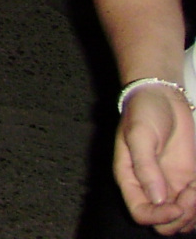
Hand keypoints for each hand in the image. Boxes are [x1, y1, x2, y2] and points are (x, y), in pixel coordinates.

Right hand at [116, 84, 195, 232]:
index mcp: (130, 179)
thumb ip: (146, 167)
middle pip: (162, 223)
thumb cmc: (144, 111)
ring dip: (192, 213)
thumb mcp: (140, 135)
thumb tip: (156, 198)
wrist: (162, 96)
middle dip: (179, 217)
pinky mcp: (187, 180)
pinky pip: (195, 205)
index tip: (176, 206)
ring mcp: (169, 185)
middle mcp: (149, 187)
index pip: (140, 213)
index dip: (158, 217)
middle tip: (189, 198)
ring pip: (181, 219)